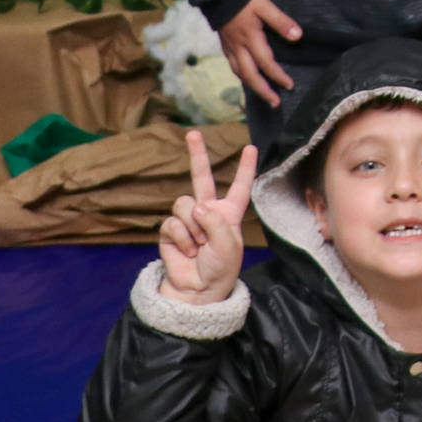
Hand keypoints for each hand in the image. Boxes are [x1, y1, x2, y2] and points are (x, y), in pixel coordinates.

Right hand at [157, 130, 253, 304]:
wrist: (198, 289)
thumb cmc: (220, 268)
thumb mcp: (229, 245)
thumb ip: (216, 222)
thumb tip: (196, 206)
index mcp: (229, 213)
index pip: (239, 186)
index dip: (245, 168)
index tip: (250, 147)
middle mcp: (208, 211)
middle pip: (201, 177)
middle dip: (197, 154)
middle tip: (192, 133)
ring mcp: (188, 219)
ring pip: (184, 203)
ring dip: (192, 227)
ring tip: (200, 245)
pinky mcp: (170, 230)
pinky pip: (173, 223)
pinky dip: (182, 238)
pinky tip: (188, 251)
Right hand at [217, 0, 302, 102]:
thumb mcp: (265, 6)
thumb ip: (281, 21)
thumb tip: (297, 37)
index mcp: (250, 39)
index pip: (266, 63)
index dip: (278, 76)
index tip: (289, 86)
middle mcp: (238, 47)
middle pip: (249, 74)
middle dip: (262, 90)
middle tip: (275, 104)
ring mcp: (229, 47)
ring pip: (239, 72)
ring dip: (251, 85)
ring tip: (262, 95)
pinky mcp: (224, 44)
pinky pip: (232, 65)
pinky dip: (241, 75)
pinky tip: (247, 77)